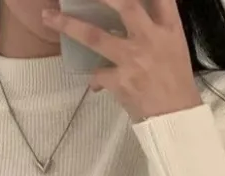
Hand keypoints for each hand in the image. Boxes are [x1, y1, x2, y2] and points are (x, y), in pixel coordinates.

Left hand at [42, 0, 202, 121]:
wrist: (175, 116)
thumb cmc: (175, 84)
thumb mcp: (174, 49)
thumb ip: (156, 30)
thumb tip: (132, 20)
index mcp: (168, 29)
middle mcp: (150, 38)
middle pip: (124, 5)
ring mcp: (133, 59)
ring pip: (95, 36)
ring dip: (69, 25)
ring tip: (49, 18)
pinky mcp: (120, 81)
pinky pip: (97, 74)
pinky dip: (95, 78)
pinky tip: (97, 84)